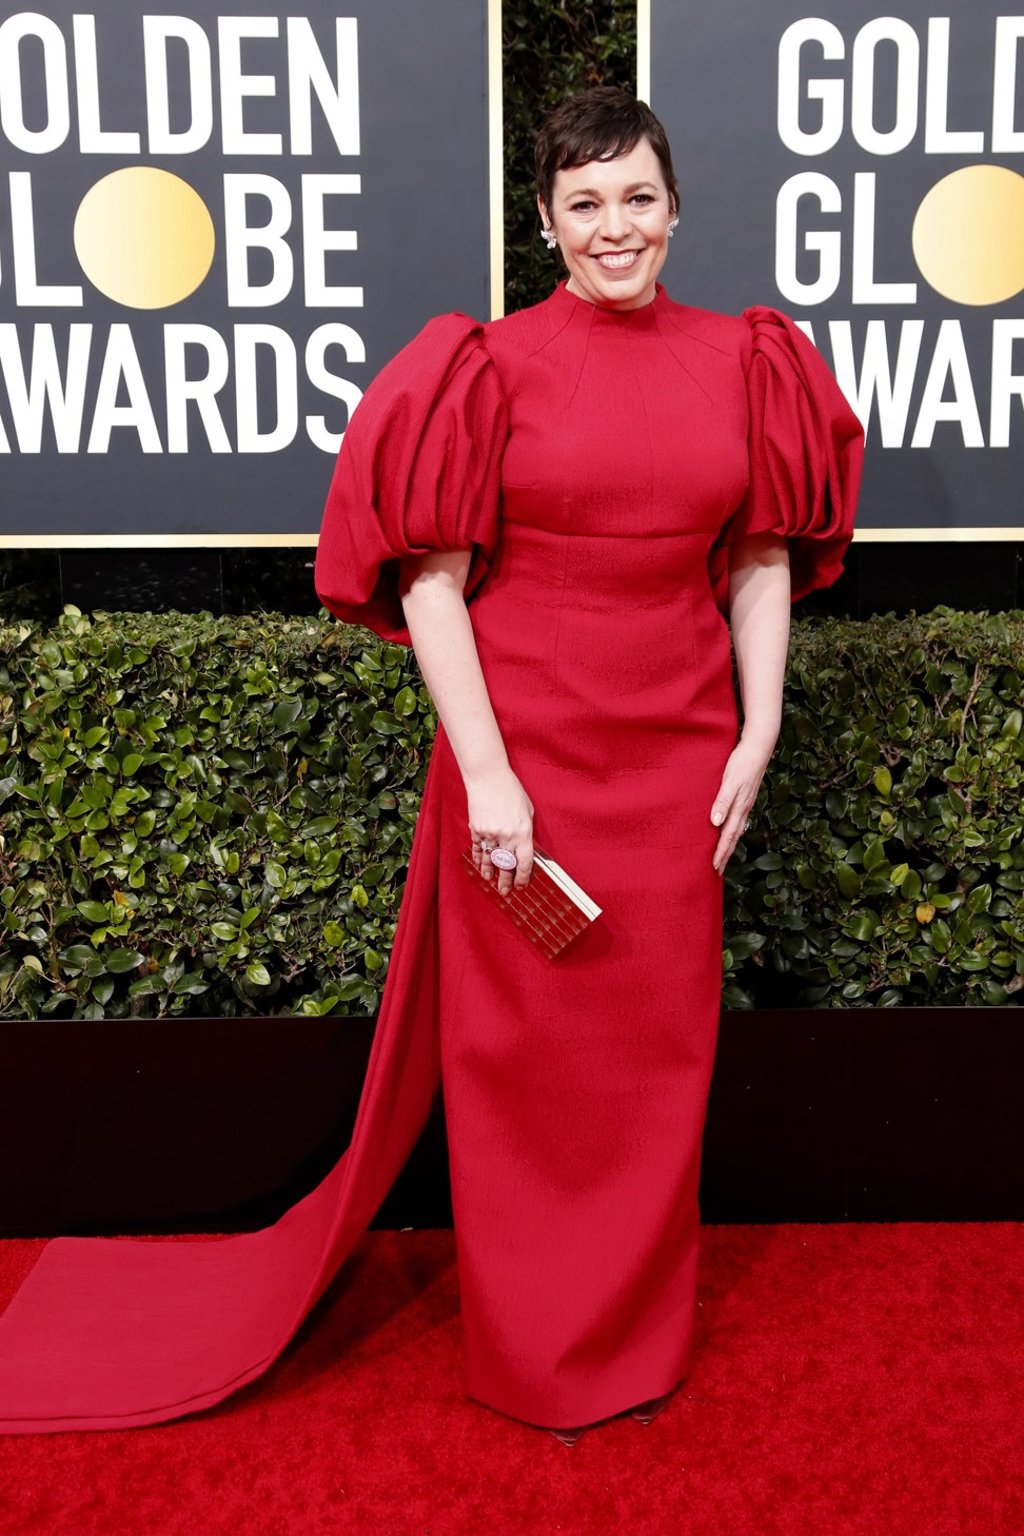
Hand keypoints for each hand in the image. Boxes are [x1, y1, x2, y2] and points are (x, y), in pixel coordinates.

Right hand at [466, 766, 534, 894]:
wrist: (488, 778)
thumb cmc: (511, 790)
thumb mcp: (527, 810)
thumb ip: (526, 830)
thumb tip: (524, 846)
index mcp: (523, 833)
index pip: (524, 863)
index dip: (523, 877)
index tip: (521, 885)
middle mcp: (507, 837)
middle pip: (506, 865)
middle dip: (506, 881)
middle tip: (505, 892)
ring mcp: (490, 834)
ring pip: (490, 860)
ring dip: (490, 872)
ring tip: (490, 881)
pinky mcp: (477, 829)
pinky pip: (478, 848)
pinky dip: (479, 858)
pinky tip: (479, 865)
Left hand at [709, 735, 773, 875]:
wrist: (759, 746)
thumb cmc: (742, 762)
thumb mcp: (730, 781)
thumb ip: (723, 801)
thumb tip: (716, 823)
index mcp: (740, 807)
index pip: (728, 836)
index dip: (721, 852)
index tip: (714, 868)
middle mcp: (744, 808)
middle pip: (734, 837)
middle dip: (726, 854)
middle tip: (717, 871)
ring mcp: (746, 803)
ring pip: (737, 829)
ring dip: (729, 844)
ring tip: (722, 856)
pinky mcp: (746, 796)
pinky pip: (738, 819)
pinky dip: (732, 830)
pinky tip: (728, 829)